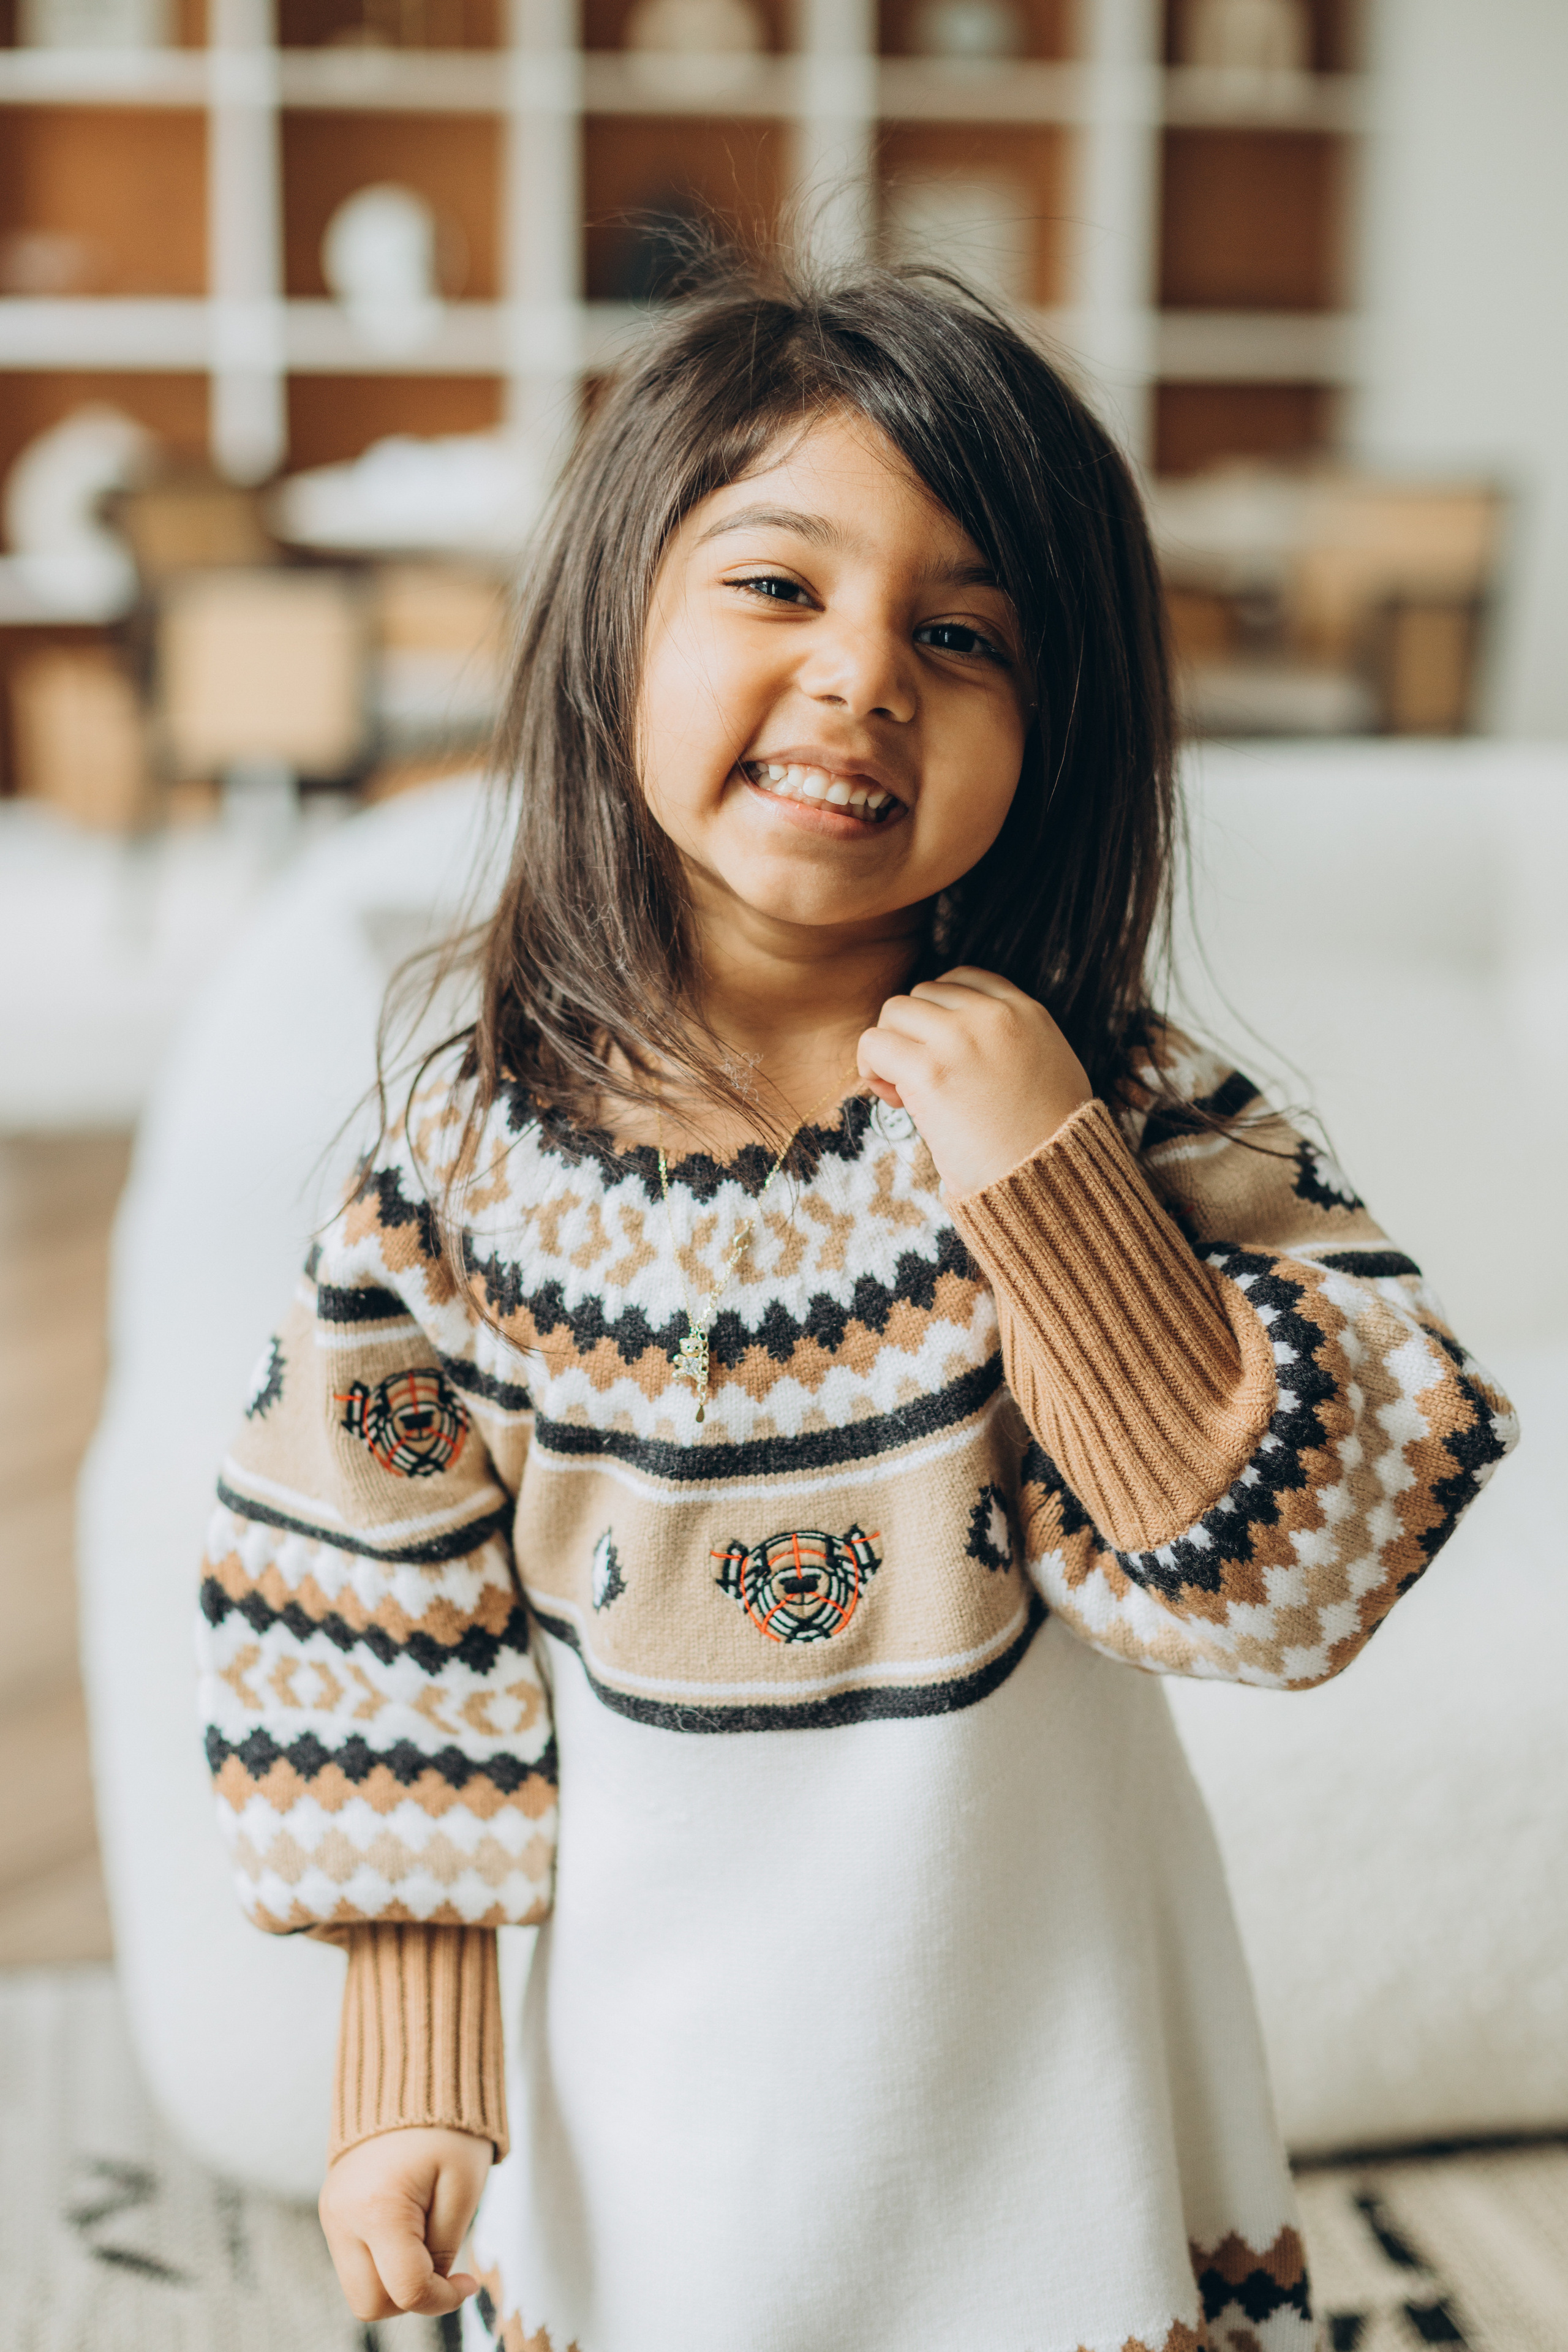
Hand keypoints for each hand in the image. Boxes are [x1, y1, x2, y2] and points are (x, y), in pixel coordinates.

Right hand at [319, 2124, 491, 2320]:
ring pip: (359, 2289)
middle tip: (444, 2264)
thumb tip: (431, 2287)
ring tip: (425, 2236)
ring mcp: (331, 2214)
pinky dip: (384, 2260)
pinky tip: (409, 2226)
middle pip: (370, 2304)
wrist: (410, 2071)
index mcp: (377, 2210)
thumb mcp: (464, 2187)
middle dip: (411, 2296)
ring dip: (395, 2280)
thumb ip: (446, 2248)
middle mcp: (342, 2218)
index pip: (406, 2291)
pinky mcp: (331, 2209)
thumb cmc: (447, 2127)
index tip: (468, 2281)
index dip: (444, 2299)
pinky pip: (355, 2261)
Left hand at [857, 967, 1091, 1196]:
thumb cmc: (1046, 1141)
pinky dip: (871, 1067)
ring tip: (905, 1091)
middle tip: (920, 1080)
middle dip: (913, 1033)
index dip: (939, 1013)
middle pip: (922, 994)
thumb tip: (964, 1044)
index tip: (942, 1052)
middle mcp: (992, 1015)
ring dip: (890, 1047)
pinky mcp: (929, 1072)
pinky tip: (892, 1097)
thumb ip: (1013, 1040)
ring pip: (893, 1011)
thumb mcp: (1049, 1066)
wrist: (1047, 1180)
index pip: (963, 979)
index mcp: (1026, 1012)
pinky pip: (874, 1044)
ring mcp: (959, 1039)